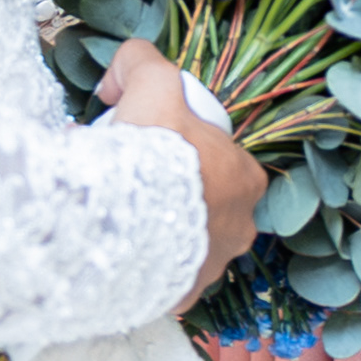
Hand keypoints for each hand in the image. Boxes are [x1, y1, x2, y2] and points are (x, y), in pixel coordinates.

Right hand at [102, 38, 262, 304]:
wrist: (122, 223)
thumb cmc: (152, 152)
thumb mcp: (153, 84)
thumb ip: (142, 62)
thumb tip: (120, 73)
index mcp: (246, 180)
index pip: (218, 159)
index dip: (182, 149)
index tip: (147, 148)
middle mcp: (240, 228)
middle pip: (202, 203)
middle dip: (168, 193)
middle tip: (125, 181)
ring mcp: (211, 268)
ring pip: (181, 242)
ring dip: (154, 230)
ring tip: (114, 216)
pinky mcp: (179, 298)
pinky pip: (159, 277)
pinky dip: (139, 264)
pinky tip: (113, 250)